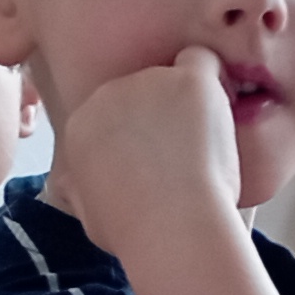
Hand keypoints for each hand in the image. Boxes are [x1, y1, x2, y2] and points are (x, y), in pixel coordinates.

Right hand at [41, 47, 242, 268]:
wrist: (172, 229)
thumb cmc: (136, 232)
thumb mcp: (89, 216)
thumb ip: (82, 188)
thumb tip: (73, 184)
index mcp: (82, 125)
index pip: (115, 114)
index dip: (140, 137)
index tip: (157, 166)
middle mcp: (108, 95)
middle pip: (143, 92)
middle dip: (164, 118)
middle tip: (184, 158)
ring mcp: (148, 82)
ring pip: (176, 78)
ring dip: (192, 107)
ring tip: (204, 150)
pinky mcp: (186, 81)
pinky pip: (203, 61)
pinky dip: (215, 82)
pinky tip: (221, 118)